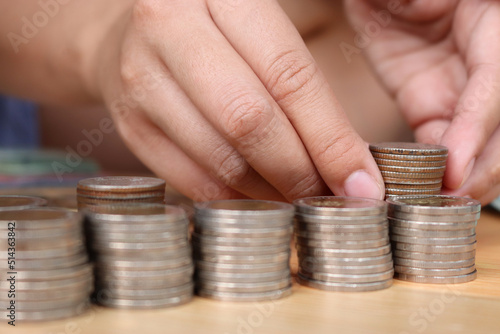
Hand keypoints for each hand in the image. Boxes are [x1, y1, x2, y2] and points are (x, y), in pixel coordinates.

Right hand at [92, 0, 384, 201]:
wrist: (131, 37)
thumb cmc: (214, 32)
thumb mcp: (258, 29)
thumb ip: (299, 82)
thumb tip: (347, 162)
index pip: (290, 76)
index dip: (330, 138)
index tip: (361, 183)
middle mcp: (170, 28)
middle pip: (250, 121)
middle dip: (300, 172)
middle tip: (331, 199)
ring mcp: (142, 79)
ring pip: (221, 158)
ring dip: (271, 191)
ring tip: (301, 201)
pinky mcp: (130, 125)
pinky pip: (191, 179)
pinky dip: (235, 199)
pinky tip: (261, 199)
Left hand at [346, 0, 499, 204]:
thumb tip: (422, 9)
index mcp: (493, 30)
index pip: (495, 88)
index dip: (478, 129)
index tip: (455, 167)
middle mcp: (484, 68)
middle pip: (499, 128)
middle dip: (483, 167)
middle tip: (453, 202)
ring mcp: (458, 92)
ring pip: (476, 145)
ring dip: (463, 180)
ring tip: (438, 210)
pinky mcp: (430, 107)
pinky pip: (438, 146)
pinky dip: (432, 173)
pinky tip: (419, 194)